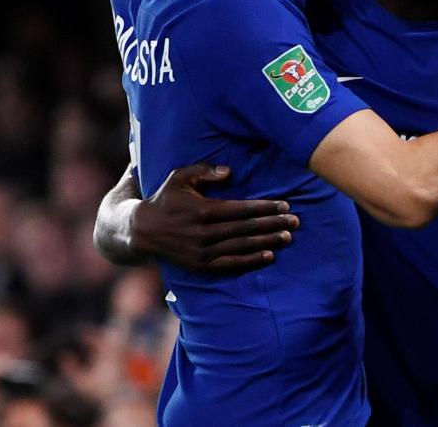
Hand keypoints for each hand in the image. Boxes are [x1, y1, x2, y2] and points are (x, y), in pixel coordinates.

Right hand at [132, 164, 299, 273]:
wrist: (142, 231)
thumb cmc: (165, 198)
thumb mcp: (179, 177)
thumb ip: (204, 171)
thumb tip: (230, 171)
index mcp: (202, 210)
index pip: (241, 209)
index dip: (265, 207)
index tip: (284, 205)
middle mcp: (204, 233)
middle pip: (246, 228)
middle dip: (273, 223)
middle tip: (296, 221)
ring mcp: (202, 252)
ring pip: (242, 246)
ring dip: (267, 241)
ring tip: (288, 237)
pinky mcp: (201, 266)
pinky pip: (231, 264)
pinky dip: (251, 261)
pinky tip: (269, 256)